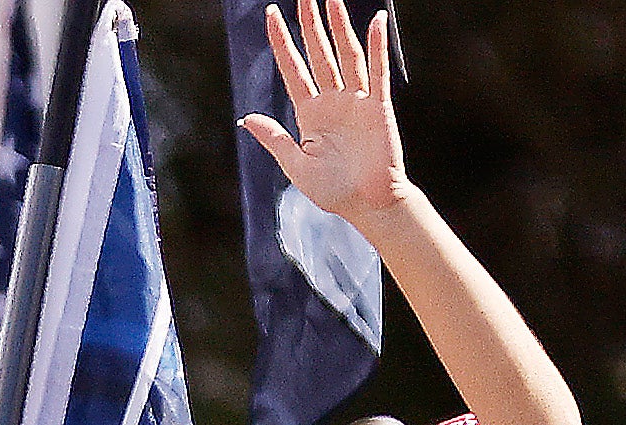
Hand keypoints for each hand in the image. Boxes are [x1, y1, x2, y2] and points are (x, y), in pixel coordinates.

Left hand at [237, 0, 405, 225]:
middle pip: (319, 53)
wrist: (365, 206)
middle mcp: (333, 100)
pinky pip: (377, 71)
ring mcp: (356, 100)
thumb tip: (247, 118)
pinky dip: (376, 46)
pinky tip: (374, 21)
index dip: (282, 43)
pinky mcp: (378, 107)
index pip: (293, 69)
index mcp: (310, 113)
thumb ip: (274, 138)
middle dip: (310, 24)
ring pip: (346, 54)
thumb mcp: (294, 165)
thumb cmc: (332, 190)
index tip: (271, 15)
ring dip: (339, 26)